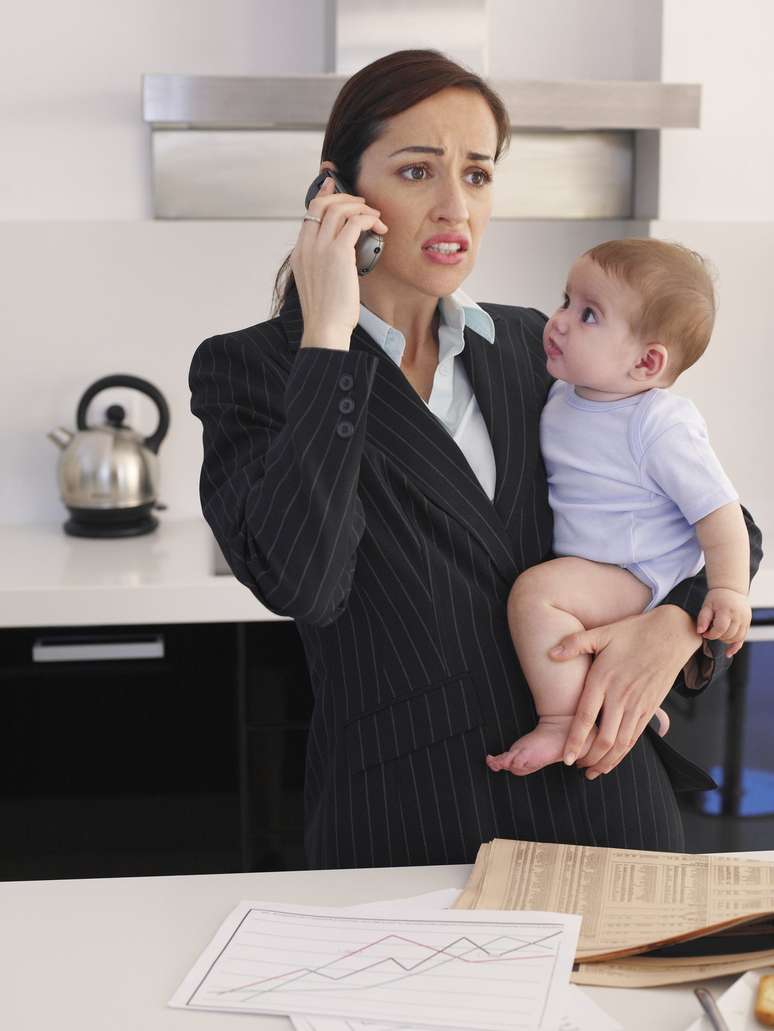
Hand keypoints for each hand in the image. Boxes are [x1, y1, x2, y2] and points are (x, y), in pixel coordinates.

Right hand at [292, 176, 388, 348]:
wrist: (325, 329)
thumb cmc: (327, 314)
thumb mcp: (318, 283)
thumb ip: (323, 263)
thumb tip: (343, 253)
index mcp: (300, 253)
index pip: (309, 213)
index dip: (323, 195)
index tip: (334, 185)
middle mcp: (306, 247)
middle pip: (322, 204)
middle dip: (345, 197)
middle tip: (362, 204)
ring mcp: (320, 249)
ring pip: (339, 209)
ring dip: (360, 207)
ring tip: (375, 217)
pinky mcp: (338, 254)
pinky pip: (354, 223)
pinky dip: (368, 219)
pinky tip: (378, 227)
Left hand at [550, 606, 701, 779]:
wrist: (672, 633)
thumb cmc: (633, 631)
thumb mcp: (602, 632)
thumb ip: (575, 643)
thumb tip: (550, 653)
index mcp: (604, 679)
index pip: (585, 718)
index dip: (574, 741)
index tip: (565, 758)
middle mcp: (621, 695)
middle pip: (604, 738)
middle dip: (589, 758)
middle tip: (575, 767)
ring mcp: (638, 704)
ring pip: (621, 743)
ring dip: (606, 761)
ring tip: (591, 771)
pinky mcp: (650, 707)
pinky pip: (635, 737)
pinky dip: (623, 753)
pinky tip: (613, 759)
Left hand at [696, 588, 751, 657]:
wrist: (731, 590)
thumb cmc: (716, 598)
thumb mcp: (707, 605)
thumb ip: (703, 618)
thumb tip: (700, 632)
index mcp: (727, 610)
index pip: (720, 629)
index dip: (711, 634)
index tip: (705, 633)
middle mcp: (738, 616)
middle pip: (728, 634)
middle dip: (717, 636)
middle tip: (710, 632)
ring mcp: (745, 620)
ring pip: (736, 638)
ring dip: (725, 640)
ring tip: (718, 634)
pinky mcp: (747, 623)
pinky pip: (743, 639)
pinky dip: (735, 646)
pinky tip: (728, 653)